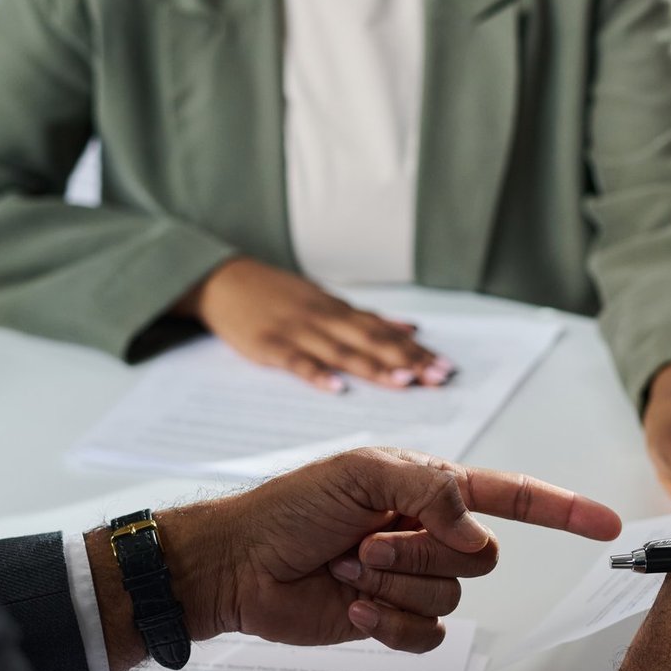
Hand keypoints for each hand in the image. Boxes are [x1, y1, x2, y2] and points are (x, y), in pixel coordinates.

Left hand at [88, 448, 621, 670]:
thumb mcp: (363, 472)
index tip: (604, 523)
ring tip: (348, 567)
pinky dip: (390, 622)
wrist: (240, 566)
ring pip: (452, 597)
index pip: (512, 495)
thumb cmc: (291, 507)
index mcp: (430, 488)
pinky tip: (353, 606)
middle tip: (365, 540)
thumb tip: (474, 534)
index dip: (562, 510)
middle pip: (481, 556)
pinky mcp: (393, 619)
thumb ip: (432, 491)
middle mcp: (429, 532)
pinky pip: (428, 634)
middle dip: (421, 551)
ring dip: (396, 583)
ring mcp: (412, 578)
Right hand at [177, 257, 451, 391]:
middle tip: (439, 377)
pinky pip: (297, 361)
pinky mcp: (270, 345)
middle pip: (373, 341)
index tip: (446, 368)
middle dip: (408, 360)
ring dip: (375, 367)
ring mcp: (298, 331)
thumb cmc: (279, 296)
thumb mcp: (326, 301)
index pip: (386, 332)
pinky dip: (317, 374)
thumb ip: (367, 318)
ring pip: (342, 351)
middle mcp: (326, 319)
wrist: (224, 281)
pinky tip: (337, 389)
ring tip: (405, 382)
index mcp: (341, 311)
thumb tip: (412, 328)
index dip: (417, 351)